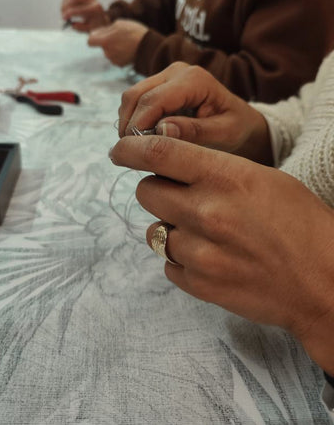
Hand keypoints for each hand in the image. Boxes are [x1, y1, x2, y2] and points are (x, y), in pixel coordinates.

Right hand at [61, 0, 109, 31]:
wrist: (102, 20)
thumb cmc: (96, 26)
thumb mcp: (89, 30)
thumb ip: (80, 28)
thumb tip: (72, 24)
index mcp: (94, 10)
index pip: (78, 9)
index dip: (68, 13)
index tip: (64, 18)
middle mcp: (91, 1)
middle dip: (65, 7)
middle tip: (63, 16)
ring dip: (65, 3)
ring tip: (63, 11)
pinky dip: (67, 0)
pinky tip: (65, 7)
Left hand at [88, 19, 147, 66]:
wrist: (149, 47)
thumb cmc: (134, 32)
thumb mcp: (119, 24)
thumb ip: (105, 29)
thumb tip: (96, 32)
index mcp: (105, 41)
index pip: (90, 41)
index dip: (94, 37)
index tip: (100, 34)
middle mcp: (107, 52)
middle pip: (102, 46)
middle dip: (107, 41)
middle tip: (120, 36)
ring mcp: (114, 60)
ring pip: (109, 52)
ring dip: (114, 47)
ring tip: (126, 42)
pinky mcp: (120, 64)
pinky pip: (115, 58)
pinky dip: (120, 54)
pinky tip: (128, 49)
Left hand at [109, 135, 333, 373]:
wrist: (324, 281)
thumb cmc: (299, 222)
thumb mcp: (261, 178)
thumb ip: (211, 170)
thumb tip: (169, 166)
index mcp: (225, 177)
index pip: (157, 152)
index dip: (129, 147)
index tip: (119, 149)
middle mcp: (205, 213)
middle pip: (146, 191)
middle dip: (156, 189)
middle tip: (179, 195)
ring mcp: (199, 253)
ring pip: (154, 230)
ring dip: (171, 226)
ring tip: (207, 232)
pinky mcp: (198, 284)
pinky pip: (168, 263)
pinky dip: (181, 258)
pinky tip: (212, 257)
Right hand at [118, 62, 271, 164]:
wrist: (240, 121)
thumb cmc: (236, 128)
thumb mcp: (224, 134)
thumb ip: (195, 131)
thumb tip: (161, 130)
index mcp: (194, 80)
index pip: (153, 100)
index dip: (138, 125)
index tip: (135, 151)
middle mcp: (176, 72)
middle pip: (135, 95)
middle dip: (129, 125)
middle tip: (133, 153)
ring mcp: (165, 76)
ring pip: (130, 98)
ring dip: (128, 123)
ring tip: (140, 148)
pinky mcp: (158, 85)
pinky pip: (135, 102)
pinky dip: (133, 120)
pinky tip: (144, 139)